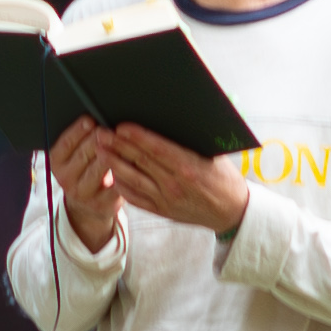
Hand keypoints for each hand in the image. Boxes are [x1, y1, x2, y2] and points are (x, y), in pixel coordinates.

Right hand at [47, 119, 125, 249]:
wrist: (88, 204)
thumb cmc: (84, 170)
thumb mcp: (74, 157)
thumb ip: (80, 140)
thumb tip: (95, 120)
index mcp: (57, 163)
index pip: (66, 143)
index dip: (78, 130)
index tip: (89, 120)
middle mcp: (66, 179)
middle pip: (85, 153)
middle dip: (99, 137)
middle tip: (110, 129)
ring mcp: (84, 193)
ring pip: (101, 166)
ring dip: (115, 151)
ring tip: (125, 140)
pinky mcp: (103, 203)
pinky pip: (117, 182)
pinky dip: (125, 169)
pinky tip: (132, 160)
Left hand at [103, 122, 252, 236]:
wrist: (232, 212)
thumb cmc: (224, 178)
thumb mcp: (215, 156)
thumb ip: (193, 141)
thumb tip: (173, 118)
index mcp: (190, 168)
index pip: (157, 149)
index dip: (137, 137)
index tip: (121, 126)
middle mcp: (175, 184)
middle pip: (140, 161)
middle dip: (118, 145)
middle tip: (100, 132)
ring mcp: (165, 199)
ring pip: (132, 179)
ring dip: (113, 162)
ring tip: (99, 149)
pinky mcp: (161, 211)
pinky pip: (134, 197)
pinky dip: (121, 184)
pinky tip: (111, 172)